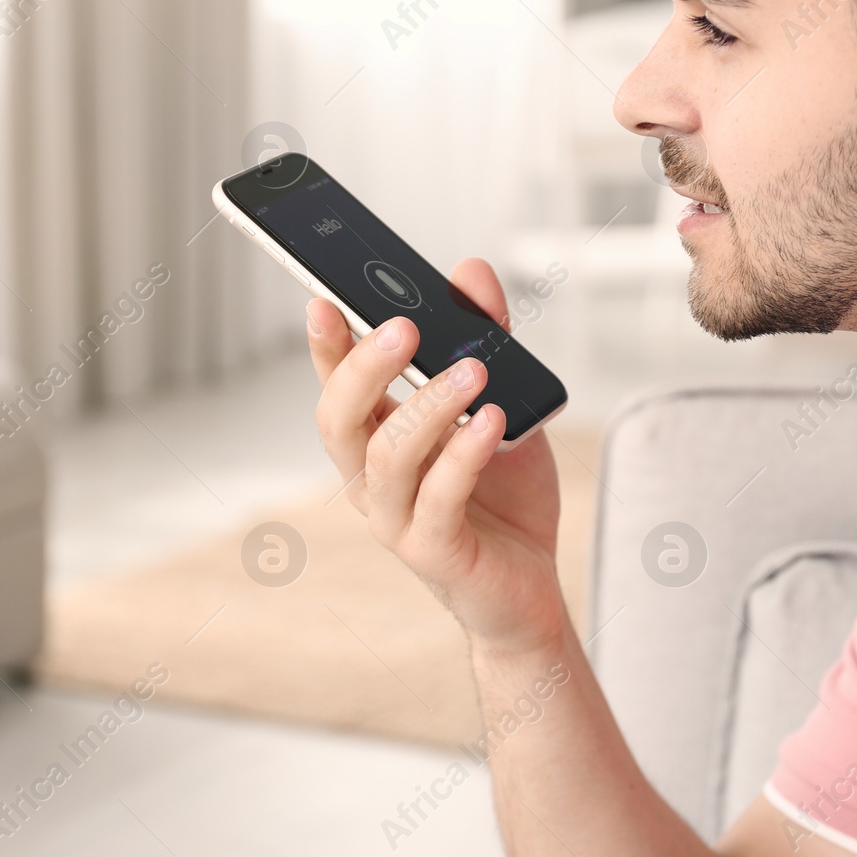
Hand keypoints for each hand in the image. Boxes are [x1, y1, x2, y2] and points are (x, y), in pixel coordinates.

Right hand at [308, 257, 565, 654]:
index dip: (327, 346)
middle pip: (339, 419)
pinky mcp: (434, 552)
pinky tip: (494, 423)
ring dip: (427, 406)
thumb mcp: (503, 402)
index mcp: (376, 440)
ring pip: (386, 457)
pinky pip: (437, 500)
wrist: (530, 584)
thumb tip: (469, 272)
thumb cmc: (506, 496)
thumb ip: (486, 339)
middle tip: (403, 327)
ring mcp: (396, 520)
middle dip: (364, 368)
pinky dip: (464, 456)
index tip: (325, 299)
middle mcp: (372, 480)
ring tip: (475, 371)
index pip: (338, 386)